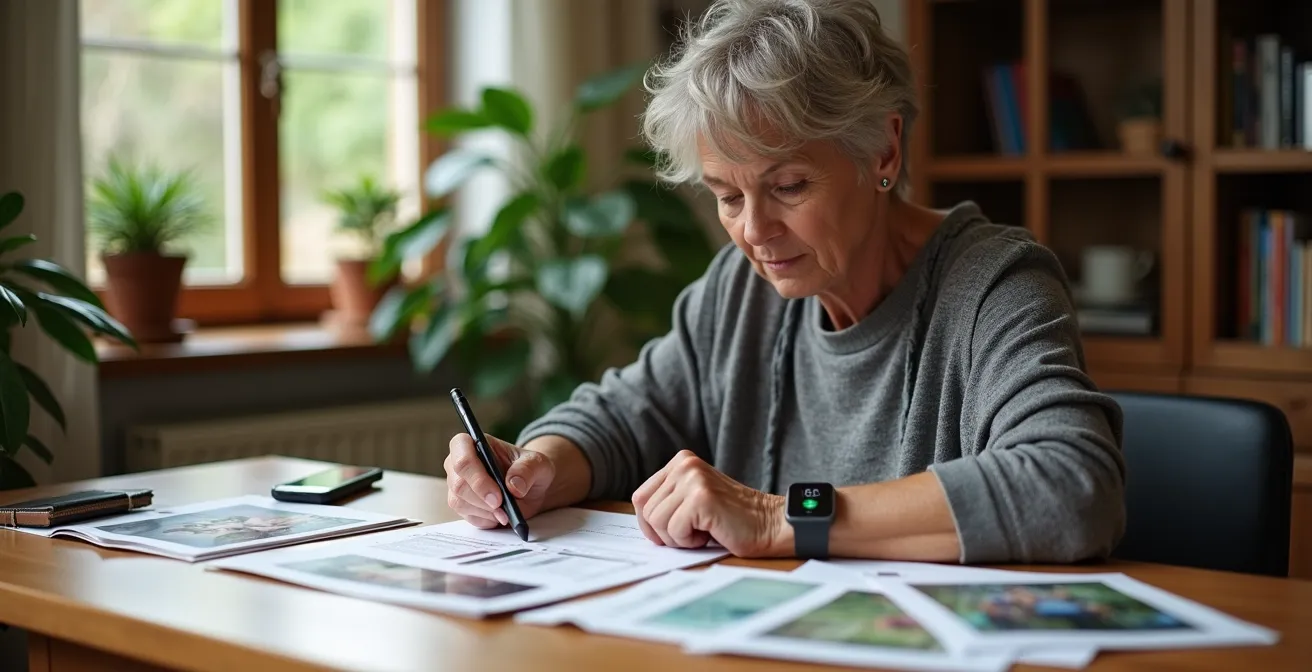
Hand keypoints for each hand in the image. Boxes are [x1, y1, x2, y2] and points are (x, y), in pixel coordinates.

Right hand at [445, 433, 553, 529]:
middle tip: (503, 506)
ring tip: (506, 513)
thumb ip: (528, 469)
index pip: (461, 454)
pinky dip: (485, 520)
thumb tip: (514, 486)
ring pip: (459, 502)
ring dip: (484, 511)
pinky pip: (467, 516)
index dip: (476, 476)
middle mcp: (459, 463)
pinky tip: (500, 516)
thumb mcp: (538, 463)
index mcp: (473, 443)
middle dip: (482, 499)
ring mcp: (457, 485)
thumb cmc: (529, 468)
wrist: (531, 488)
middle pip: (458, 484)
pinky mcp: (462, 504)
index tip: (497, 494)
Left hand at [631, 450, 786, 557]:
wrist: (769, 525)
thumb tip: (640, 517)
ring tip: (703, 531)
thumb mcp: (691, 501)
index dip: (649, 524)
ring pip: (656, 521)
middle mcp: (685, 465)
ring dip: (678, 538)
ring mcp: (693, 479)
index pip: (640, 497)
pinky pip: (674, 530)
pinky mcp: (701, 497)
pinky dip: (689, 541)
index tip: (671, 533)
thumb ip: (667, 501)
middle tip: (693, 532)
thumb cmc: (730, 521)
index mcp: (680, 462)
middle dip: (664, 533)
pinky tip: (710, 533)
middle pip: (645, 510)